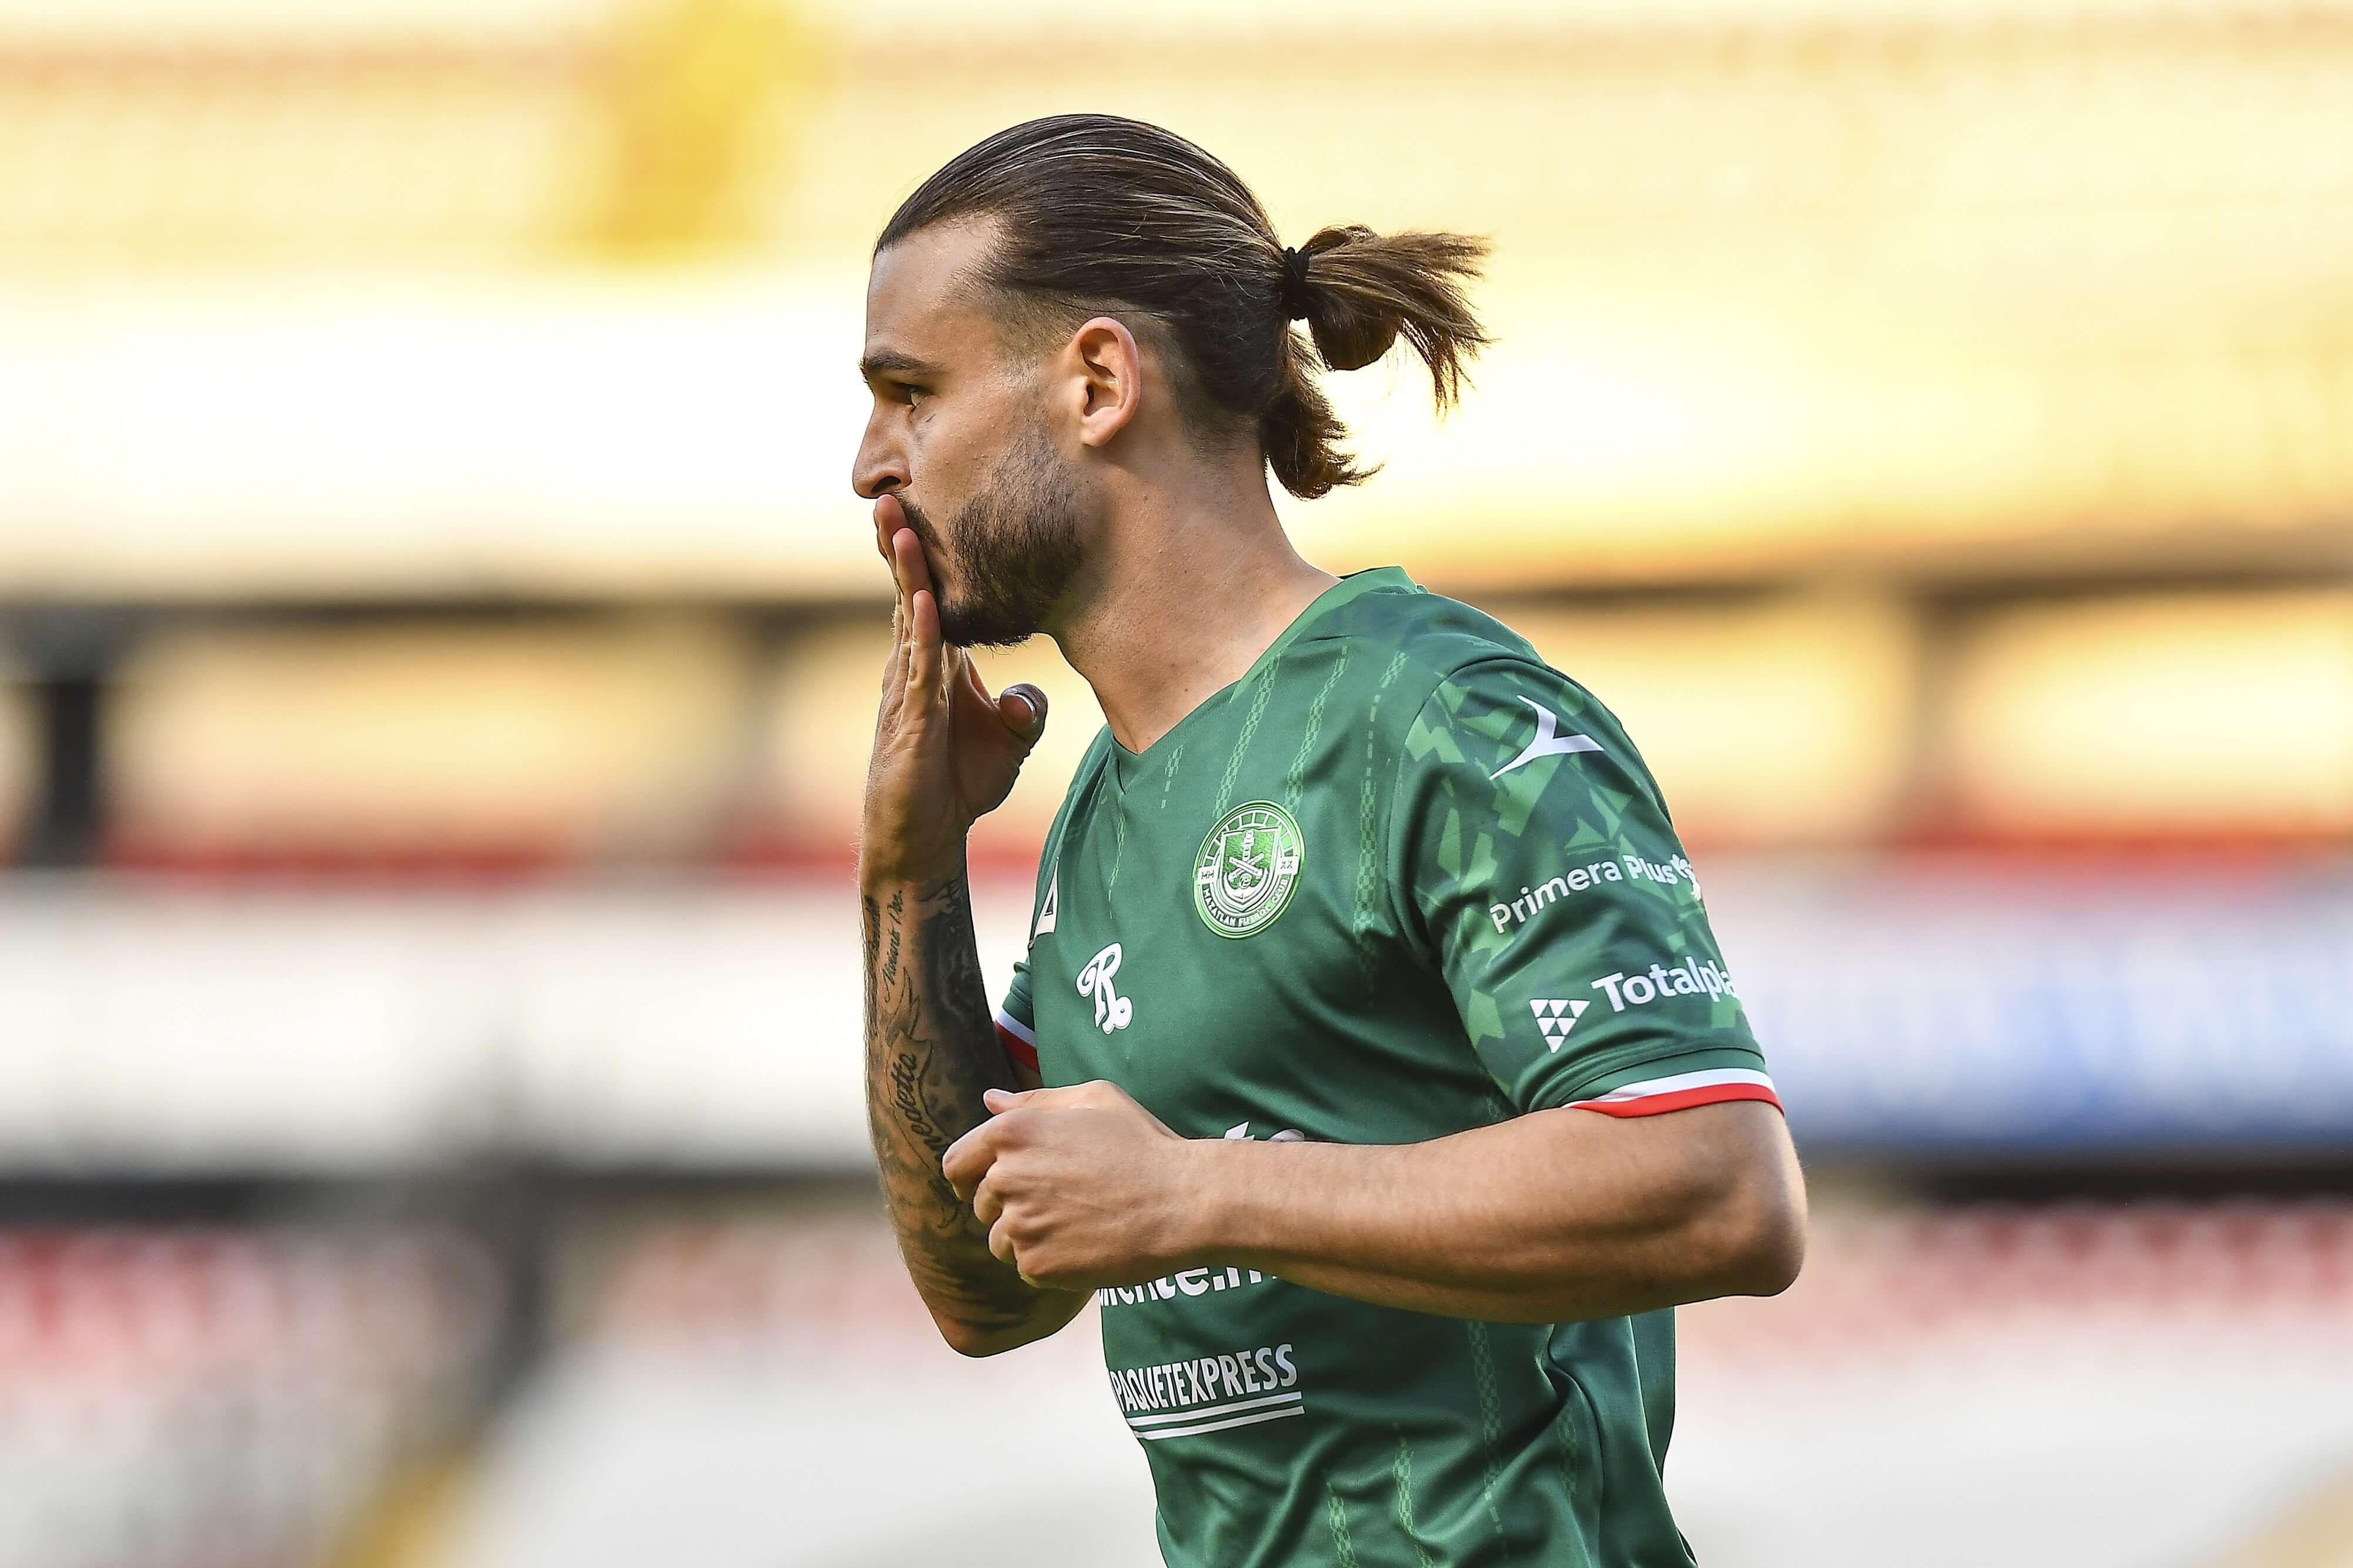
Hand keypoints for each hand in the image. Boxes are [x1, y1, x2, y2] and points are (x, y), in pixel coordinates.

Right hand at [862, 494, 1047, 883]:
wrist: (927, 838)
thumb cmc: (958, 785)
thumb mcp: (1009, 740)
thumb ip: (1025, 709)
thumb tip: (1030, 695)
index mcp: (933, 664)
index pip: (927, 597)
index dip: (925, 555)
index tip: (923, 506)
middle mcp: (913, 669)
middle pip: (906, 593)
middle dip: (901, 544)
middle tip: (893, 492)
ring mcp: (907, 693)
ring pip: (906, 619)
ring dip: (906, 572)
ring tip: (901, 522)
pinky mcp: (910, 723)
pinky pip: (917, 669)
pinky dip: (920, 632)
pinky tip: (922, 600)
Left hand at [942, 1082, 1201, 1290]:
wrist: (1181, 1202)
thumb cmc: (1143, 1144)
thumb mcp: (1096, 1100)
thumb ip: (1035, 1101)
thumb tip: (989, 1101)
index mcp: (1013, 1133)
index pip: (956, 1163)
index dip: (965, 1178)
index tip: (978, 1188)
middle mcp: (1007, 1177)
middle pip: (980, 1205)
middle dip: (1007, 1207)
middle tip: (1057, 1204)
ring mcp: (1020, 1223)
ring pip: (1000, 1241)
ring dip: (1027, 1237)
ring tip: (1074, 1225)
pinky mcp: (1036, 1263)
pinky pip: (1026, 1267)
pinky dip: (1048, 1262)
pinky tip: (1084, 1245)